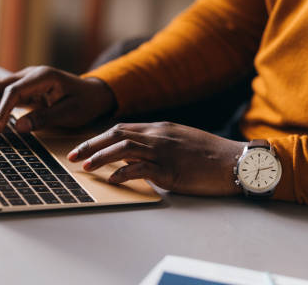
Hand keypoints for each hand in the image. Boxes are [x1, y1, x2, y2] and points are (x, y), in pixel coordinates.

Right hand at [0, 66, 115, 132]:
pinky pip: (0, 92)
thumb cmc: (85, 102)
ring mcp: (25, 79)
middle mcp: (30, 74)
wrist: (93, 93)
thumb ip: (45, 118)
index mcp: (44, 76)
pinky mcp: (22, 88)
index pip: (14, 90)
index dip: (2, 110)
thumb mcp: (70, 113)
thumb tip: (18, 128)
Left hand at [67, 122, 244, 195]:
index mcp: (160, 128)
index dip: (99, 138)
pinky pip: (141, 169)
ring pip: (124, 149)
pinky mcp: (171, 170)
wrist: (235, 161)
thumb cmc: (210, 153)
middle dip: (91, 145)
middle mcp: (159, 136)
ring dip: (101, 158)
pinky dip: (123, 173)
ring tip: (86, 167)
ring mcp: (164, 152)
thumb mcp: (181, 140)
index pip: (122, 129)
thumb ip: (158, 143)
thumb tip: (136, 155)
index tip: (83, 147)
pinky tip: (113, 180)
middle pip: (116, 135)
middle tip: (72, 156)